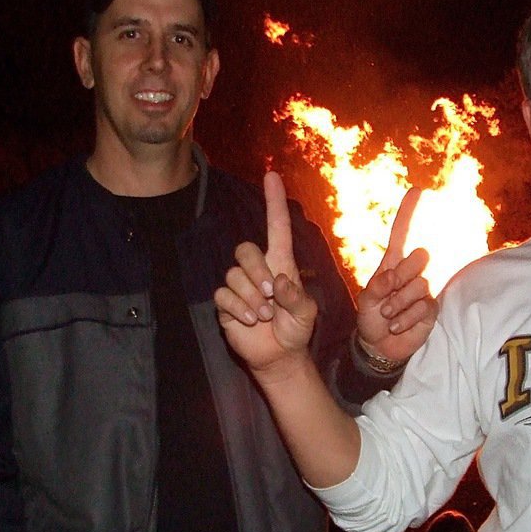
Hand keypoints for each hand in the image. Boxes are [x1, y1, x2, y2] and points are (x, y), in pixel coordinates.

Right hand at [215, 171, 318, 377]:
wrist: (278, 356)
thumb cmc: (295, 329)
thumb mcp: (306, 314)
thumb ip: (296, 298)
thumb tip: (279, 283)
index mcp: (280, 264)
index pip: (277, 227)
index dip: (274, 202)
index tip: (272, 176)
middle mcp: (258, 269)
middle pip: (245, 250)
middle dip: (257, 272)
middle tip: (272, 296)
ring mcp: (239, 285)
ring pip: (233, 275)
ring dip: (251, 298)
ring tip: (264, 316)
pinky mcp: (226, 303)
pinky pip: (224, 295)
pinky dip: (239, 309)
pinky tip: (250, 321)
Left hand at [356, 186, 437, 364]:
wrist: (379, 346)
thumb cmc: (371, 320)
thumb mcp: (366, 302)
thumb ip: (376, 288)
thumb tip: (391, 276)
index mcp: (391, 265)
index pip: (401, 235)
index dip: (408, 213)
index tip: (416, 191)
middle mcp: (409, 274)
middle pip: (419, 256)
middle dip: (402, 274)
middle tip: (388, 293)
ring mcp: (422, 291)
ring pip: (420, 284)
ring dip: (399, 303)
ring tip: (387, 315)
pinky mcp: (431, 309)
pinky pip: (423, 306)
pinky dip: (406, 317)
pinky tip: (396, 325)